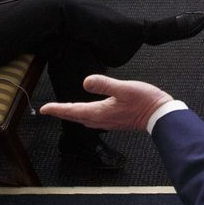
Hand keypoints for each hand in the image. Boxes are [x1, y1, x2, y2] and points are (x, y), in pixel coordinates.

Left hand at [41, 74, 174, 131]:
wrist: (159, 115)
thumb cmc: (144, 101)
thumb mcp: (124, 88)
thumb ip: (104, 84)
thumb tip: (86, 82)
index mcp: (100, 112)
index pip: (72, 110)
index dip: (57, 109)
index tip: (44, 109)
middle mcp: (101, 120)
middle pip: (75, 117)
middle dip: (61, 113)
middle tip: (48, 110)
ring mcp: (108, 122)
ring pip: (84, 119)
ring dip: (72, 115)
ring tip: (64, 110)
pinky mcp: (115, 121)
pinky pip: (93, 120)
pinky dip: (84, 116)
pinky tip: (87, 112)